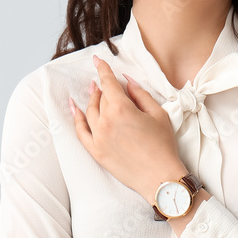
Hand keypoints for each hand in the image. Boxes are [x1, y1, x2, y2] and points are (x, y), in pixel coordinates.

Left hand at [69, 54, 184, 202]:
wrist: (160, 177)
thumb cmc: (163, 146)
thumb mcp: (158, 114)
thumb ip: (140, 94)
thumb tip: (127, 81)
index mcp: (122, 109)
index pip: (108, 83)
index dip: (103, 69)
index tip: (97, 60)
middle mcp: (106, 121)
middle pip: (100, 97)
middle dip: (102, 87)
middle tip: (103, 81)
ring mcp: (98, 137)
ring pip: (90, 111)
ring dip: (91, 99)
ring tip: (94, 92)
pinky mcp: (96, 151)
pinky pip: (80, 131)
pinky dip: (76, 118)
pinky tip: (74, 108)